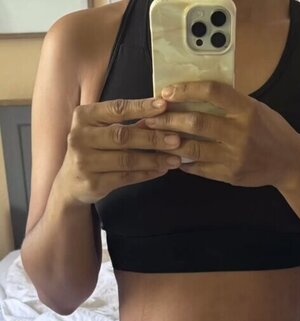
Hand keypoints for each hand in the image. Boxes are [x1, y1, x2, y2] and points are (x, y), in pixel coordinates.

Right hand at [56, 97, 182, 205]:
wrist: (71, 183)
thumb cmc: (93, 150)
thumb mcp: (103, 131)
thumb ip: (129, 124)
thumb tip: (163, 114)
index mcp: (83, 117)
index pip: (116, 109)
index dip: (141, 107)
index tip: (164, 105)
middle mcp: (80, 137)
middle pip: (123, 136)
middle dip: (152, 138)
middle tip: (176, 139)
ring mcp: (84, 162)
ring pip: (126, 160)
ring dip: (154, 159)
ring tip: (175, 159)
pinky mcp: (93, 183)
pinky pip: (125, 177)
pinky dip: (146, 174)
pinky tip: (161, 170)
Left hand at [143, 80, 299, 189]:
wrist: (290, 163)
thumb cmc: (272, 131)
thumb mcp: (257, 109)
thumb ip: (230, 103)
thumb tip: (195, 95)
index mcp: (248, 110)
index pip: (213, 92)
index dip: (186, 90)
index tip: (167, 92)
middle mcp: (240, 133)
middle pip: (197, 123)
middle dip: (168, 120)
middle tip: (149, 118)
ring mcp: (235, 157)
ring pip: (194, 149)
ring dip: (170, 143)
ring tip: (154, 138)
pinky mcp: (231, 175)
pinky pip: (200, 168)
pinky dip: (184, 163)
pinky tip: (173, 157)